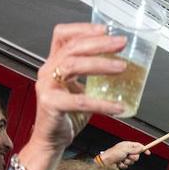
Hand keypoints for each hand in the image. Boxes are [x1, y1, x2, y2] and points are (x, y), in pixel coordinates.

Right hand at [32, 23, 128, 152]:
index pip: (63, 36)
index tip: (105, 28)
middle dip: (99, 43)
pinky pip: (80, 101)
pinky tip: (117, 107)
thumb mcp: (79, 90)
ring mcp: (47, 87)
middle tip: (120, 43)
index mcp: (53, 64)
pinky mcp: (51, 105)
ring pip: (73, 66)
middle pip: (72, 47)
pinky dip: (101, 104)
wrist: (50, 141)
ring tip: (121, 67)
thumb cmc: (65, 116)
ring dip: (100, 64)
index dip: (83, 28)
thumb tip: (120, 68)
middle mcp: (47, 71)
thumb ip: (92, 78)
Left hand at [100, 140, 148, 169]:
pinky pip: (127, 166)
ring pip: (132, 161)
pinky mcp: (122, 163)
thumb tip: (141, 148)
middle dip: (133, 157)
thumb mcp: (124, 149)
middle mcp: (126, 151)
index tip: (148, 153)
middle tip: (127, 156)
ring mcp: (124, 157)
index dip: (143, 149)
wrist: (105, 163)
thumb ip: (134, 149)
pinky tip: (119, 164)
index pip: (138, 146)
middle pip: (136, 155)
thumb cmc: (113, 154)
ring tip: (121, 160)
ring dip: (127, 162)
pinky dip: (124, 165)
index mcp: (127, 145)